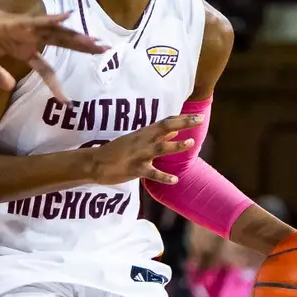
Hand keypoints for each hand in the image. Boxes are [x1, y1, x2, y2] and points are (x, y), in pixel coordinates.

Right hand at [0, 0, 101, 102]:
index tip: (67, 102)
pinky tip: (68, 17)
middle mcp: (28, 39)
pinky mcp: (15, 23)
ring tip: (95, 41)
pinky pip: (37, 22)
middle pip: (61, 44)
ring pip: (55, 33)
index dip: (56, 85)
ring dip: (75, 37)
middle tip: (106, 50)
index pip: (45, 69)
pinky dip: (52, 20)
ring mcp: (23, 30)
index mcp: (22, 50)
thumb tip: (9, 87)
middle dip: (83, 47)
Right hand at [86, 114, 201, 185]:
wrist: (95, 163)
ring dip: (176, 145)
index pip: (166, 122)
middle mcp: (143, 141)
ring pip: (161, 148)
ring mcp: (140, 155)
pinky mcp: (135, 170)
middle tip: (200, 120)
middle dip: (183, 123)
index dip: (183, 118)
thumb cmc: (117, 151)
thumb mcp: (136, 140)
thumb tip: (175, 130)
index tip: (198, 116)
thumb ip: (157, 136)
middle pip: (166, 128)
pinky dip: (164, 177)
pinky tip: (175, 179)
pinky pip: (152, 173)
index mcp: (143, 133)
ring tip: (191, 143)